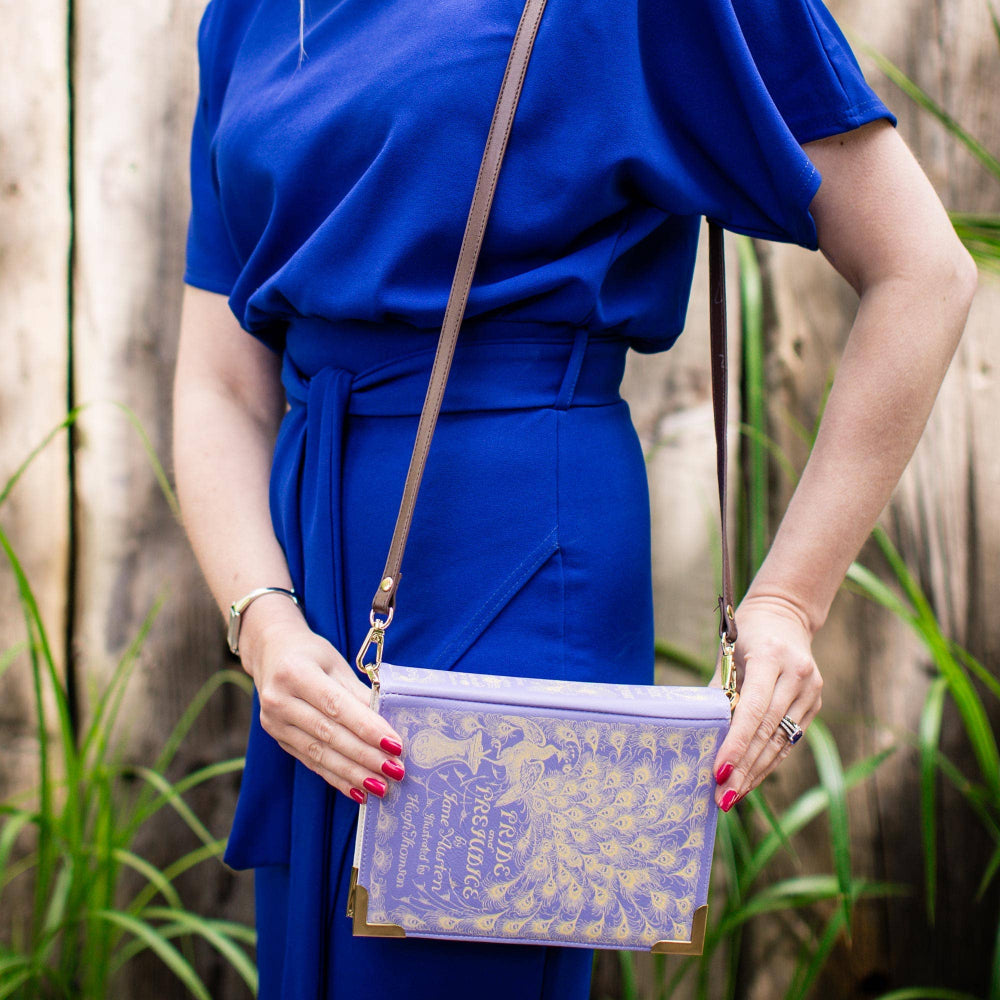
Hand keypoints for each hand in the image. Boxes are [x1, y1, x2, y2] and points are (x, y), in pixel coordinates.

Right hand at [239, 600, 405, 802]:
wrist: (270, 652)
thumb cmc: (310, 654)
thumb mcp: (335, 663)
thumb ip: (358, 692)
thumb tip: (388, 723)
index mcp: (295, 673)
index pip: (336, 706)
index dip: (367, 728)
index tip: (395, 745)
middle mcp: (279, 700)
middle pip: (329, 734)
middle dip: (365, 756)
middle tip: (395, 771)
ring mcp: (274, 723)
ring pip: (320, 753)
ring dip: (353, 773)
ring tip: (381, 786)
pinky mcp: (279, 739)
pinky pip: (311, 762)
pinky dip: (337, 778)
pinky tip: (358, 791)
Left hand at [707, 594, 822, 810]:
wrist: (785, 614)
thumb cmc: (745, 634)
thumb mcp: (727, 654)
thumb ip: (718, 692)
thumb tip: (699, 735)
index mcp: (771, 657)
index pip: (753, 709)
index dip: (736, 743)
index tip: (718, 771)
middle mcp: (797, 675)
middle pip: (768, 731)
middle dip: (743, 768)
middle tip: (721, 797)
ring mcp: (811, 691)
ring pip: (780, 742)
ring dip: (755, 772)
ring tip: (731, 797)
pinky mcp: (815, 704)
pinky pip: (788, 739)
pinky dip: (767, 761)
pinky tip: (749, 780)